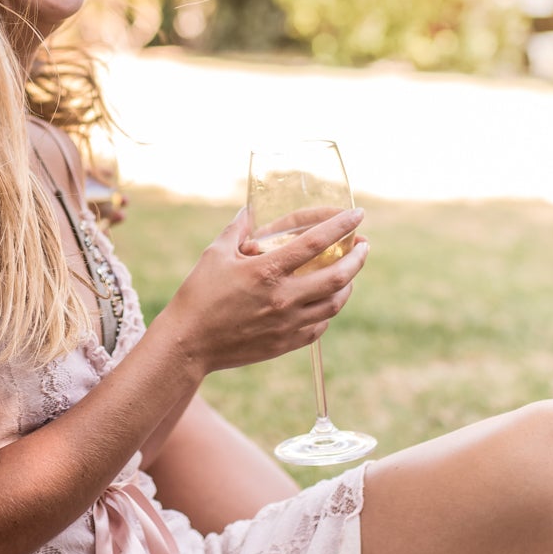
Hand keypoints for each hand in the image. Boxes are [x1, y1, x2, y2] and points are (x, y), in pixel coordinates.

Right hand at [159, 206, 367, 375]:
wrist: (188, 344)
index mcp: (267, 271)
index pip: (316, 242)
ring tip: (349, 273)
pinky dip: (328, 311)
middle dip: (358, 258)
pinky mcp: (286, 343)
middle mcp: (284, 298)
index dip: (341, 225)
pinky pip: (319, 327)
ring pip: (334, 304)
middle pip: (338, 276)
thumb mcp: (215, 254)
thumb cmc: (197, 296)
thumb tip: (249, 209)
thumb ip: (237, 229)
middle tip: (363, 246)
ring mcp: (288, 324)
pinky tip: (325, 302)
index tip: (357, 215)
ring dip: (348, 285)